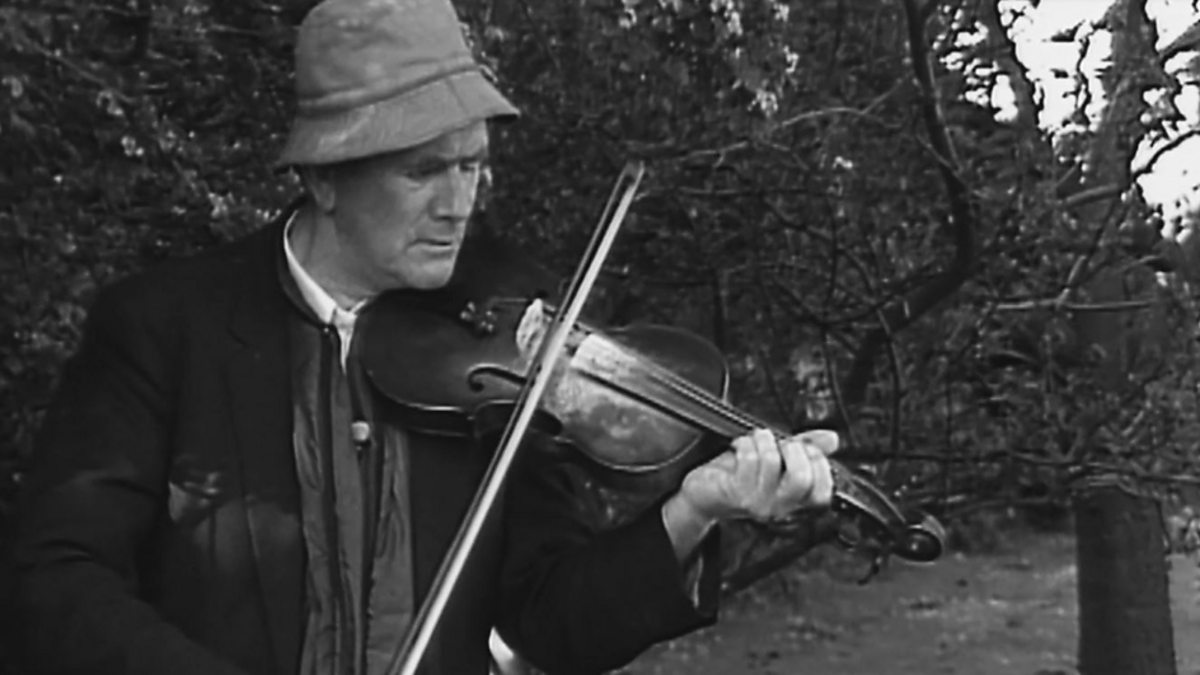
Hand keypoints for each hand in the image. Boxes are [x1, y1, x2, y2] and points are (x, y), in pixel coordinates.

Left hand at [660, 428, 838, 560]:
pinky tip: (740, 445)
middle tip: (781, 443)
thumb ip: (805, 449)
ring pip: (773, 462)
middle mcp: (779, 507)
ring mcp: (758, 503)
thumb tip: (832, 439)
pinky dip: (745, 443)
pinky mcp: (737, 493)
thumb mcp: (778, 460)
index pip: (822, 492)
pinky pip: (749, 459)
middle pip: (802, 479)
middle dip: (794, 448)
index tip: (806, 447)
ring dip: (764, 440)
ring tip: (756, 439)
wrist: (704, 493)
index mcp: (794, 501)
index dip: (819, 463)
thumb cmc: (738, 476)